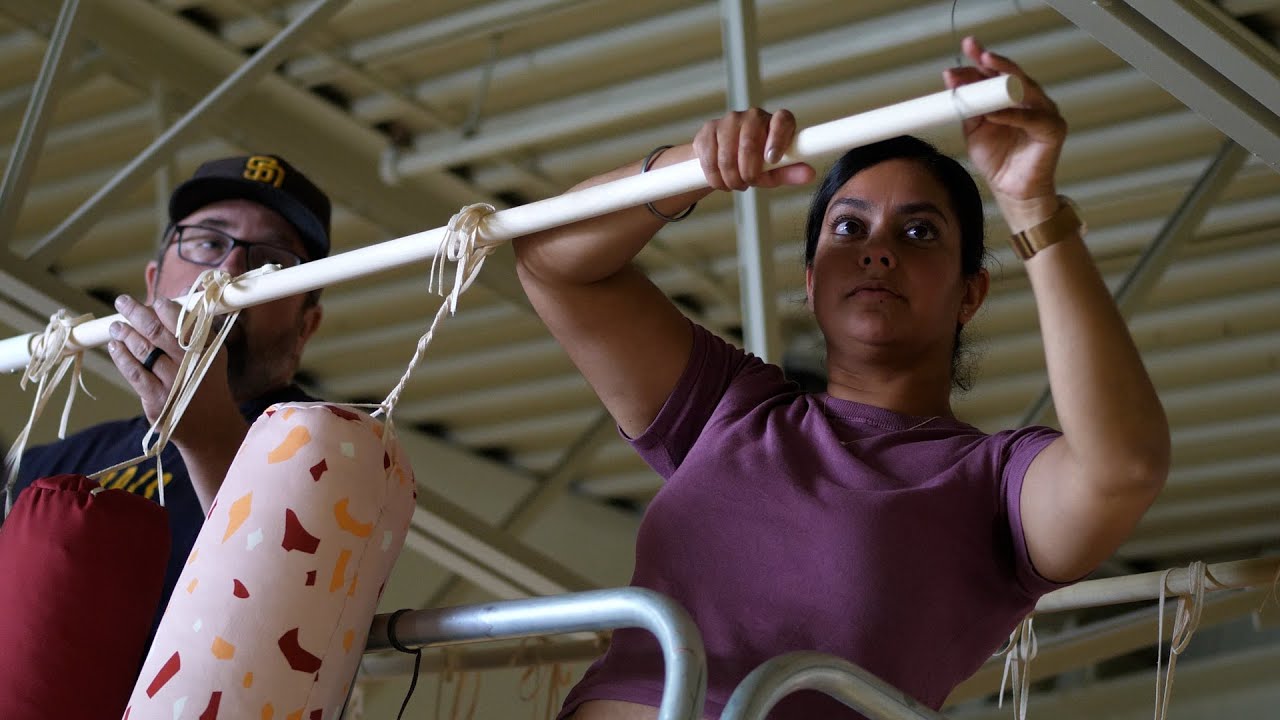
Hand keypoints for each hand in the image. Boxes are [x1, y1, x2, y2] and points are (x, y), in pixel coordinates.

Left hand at [107, 294, 244, 446]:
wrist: (211, 426)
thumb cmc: (208, 383)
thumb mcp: (212, 354)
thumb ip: (198, 325)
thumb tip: (182, 292)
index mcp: (205, 349)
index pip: (181, 321)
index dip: (164, 308)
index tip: (154, 300)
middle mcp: (190, 364)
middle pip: (157, 331)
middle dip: (136, 313)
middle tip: (122, 301)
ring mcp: (172, 382)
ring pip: (142, 350)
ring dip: (125, 334)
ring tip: (116, 326)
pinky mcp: (156, 400)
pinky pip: (133, 373)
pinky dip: (122, 357)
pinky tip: (115, 347)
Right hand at [692, 108, 815, 190]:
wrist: (724, 159)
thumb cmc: (756, 163)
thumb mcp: (775, 171)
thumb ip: (791, 171)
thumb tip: (809, 174)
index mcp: (776, 121)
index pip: (782, 120)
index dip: (778, 139)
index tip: (772, 159)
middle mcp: (753, 116)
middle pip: (749, 143)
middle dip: (749, 171)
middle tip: (749, 182)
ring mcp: (728, 120)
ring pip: (727, 156)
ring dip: (731, 178)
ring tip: (736, 183)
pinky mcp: (708, 130)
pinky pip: (709, 159)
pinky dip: (715, 178)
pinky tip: (721, 180)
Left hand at [944, 37, 1065, 222]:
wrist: (1010, 191)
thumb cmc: (997, 160)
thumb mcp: (974, 130)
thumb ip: (968, 107)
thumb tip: (953, 80)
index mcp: (1013, 98)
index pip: (998, 73)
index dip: (982, 60)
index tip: (966, 48)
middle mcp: (1032, 101)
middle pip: (1012, 76)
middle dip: (993, 62)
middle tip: (977, 52)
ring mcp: (1045, 113)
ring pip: (1025, 90)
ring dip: (1003, 80)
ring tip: (984, 69)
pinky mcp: (1053, 130)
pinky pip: (1031, 119)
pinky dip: (1010, 115)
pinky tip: (992, 113)